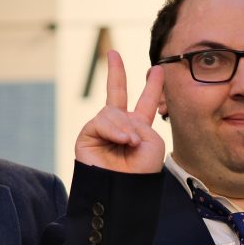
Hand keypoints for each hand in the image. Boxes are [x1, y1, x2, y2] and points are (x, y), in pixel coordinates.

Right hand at [75, 50, 164, 173]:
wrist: (123, 191)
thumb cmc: (141, 172)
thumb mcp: (152, 142)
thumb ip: (138, 121)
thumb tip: (114, 121)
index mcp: (139, 129)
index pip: (146, 103)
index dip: (152, 87)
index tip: (157, 70)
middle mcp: (119, 127)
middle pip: (116, 93)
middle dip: (115, 72)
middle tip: (113, 53)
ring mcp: (101, 131)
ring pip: (112, 111)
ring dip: (124, 126)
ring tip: (130, 143)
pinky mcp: (86, 137)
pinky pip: (100, 121)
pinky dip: (114, 130)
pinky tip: (122, 141)